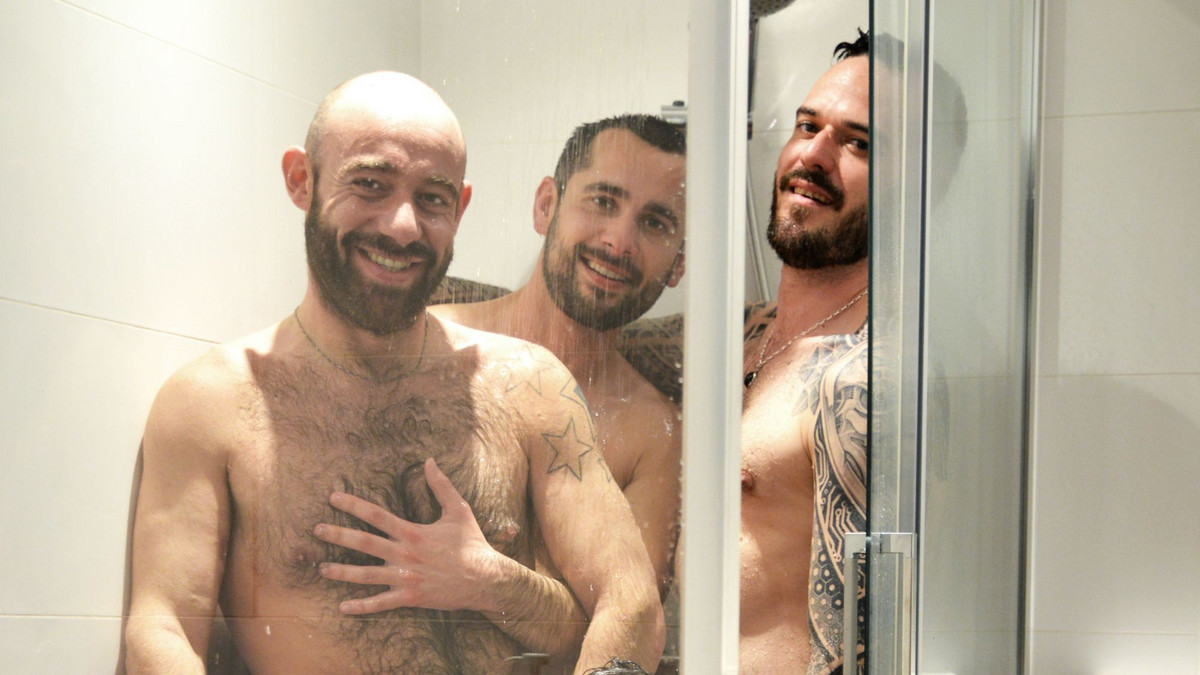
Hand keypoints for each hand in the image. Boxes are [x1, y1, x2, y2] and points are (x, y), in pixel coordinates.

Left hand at [313, 457, 504, 614]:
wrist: (485, 579)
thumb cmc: (472, 544)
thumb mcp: (458, 510)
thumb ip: (441, 486)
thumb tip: (430, 461)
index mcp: (412, 532)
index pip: (376, 515)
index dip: (353, 505)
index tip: (333, 498)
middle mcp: (404, 554)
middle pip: (363, 543)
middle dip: (337, 536)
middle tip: (317, 530)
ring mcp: (405, 577)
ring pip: (366, 575)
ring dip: (341, 572)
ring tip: (321, 568)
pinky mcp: (410, 597)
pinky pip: (381, 603)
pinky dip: (361, 606)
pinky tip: (342, 607)